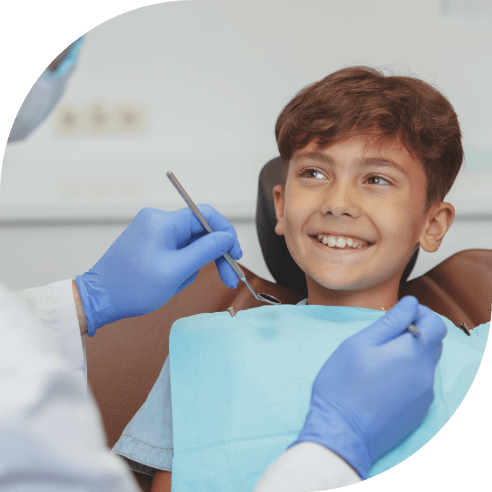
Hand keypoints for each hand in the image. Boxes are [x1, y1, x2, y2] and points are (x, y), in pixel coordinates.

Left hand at [74, 205, 242, 335]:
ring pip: (190, 244)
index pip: (206, 215)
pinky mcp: (150, 242)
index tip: (235, 255)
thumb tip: (227, 237)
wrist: (100, 299)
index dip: (226, 234)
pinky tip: (171, 281)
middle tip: (228, 278)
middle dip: (214, 255)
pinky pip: (177, 251)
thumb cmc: (133, 287)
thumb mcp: (176, 271)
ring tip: (178, 284)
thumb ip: (206, 251)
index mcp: (163, 222)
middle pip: (200, 231)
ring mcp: (153, 231)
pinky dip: (182, 267)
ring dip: (193, 265)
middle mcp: (158, 220)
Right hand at [290, 296, 446, 479]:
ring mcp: (425, 395)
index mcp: (413, 352)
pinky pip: (421, 383)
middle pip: (434, 343)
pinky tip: (383, 381)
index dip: (420, 313)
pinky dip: (408, 374)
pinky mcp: (419, 411)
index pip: (436, 323)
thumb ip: (390, 321)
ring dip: (412, 354)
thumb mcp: (359, 343)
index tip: (399, 316)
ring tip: (381, 359)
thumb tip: (411, 303)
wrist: (342, 432)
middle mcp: (426, 373)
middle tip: (386, 336)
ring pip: (426, 363)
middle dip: (416, 332)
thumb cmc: (344, 383)